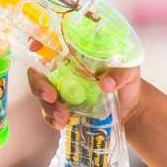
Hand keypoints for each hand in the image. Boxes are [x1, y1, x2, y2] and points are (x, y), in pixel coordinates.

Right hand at [26, 52, 141, 133]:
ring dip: (47, 106)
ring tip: (63, 116)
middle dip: (38, 85)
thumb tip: (106, 85)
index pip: (48, 43)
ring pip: (41, 95)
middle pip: (37, 73)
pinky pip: (49, 114)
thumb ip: (121, 73)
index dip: (36, 43)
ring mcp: (60, 90)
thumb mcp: (130, 71)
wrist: (132, 108)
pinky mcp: (63, 109)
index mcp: (73, 53)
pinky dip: (52, 119)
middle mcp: (61, 70)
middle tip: (50, 96)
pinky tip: (62, 123)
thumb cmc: (127, 79)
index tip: (34, 47)